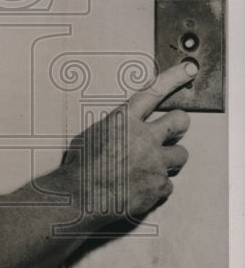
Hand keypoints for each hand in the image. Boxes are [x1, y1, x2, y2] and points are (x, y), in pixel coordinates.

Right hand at [61, 61, 195, 222]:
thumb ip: (115, 129)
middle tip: (172, 131)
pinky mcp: (158, 186)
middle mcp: (144, 139)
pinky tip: (140, 187)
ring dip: (169, 159)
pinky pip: (167, 184)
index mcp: (124, 121)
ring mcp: (154, 163)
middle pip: (180, 121)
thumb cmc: (79, 168)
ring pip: (181, 155)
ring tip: (150, 165)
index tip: (189, 70)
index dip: (174, 78)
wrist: (79, 198)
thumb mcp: (91, 135)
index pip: (154, 91)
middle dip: (178, 124)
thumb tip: (123, 130)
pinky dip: (156, 186)